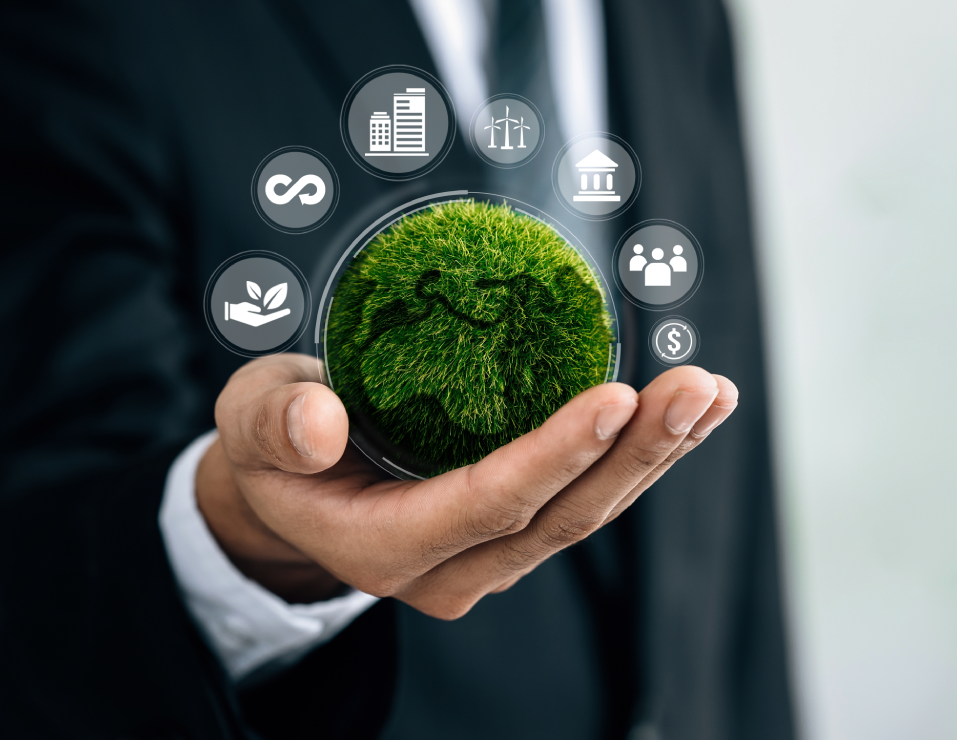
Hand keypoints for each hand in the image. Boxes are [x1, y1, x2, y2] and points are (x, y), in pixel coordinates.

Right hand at [197, 354, 736, 614]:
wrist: (286, 495)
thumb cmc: (269, 449)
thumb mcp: (248, 424)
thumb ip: (271, 423)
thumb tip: (316, 422)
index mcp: (384, 546)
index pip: (486, 506)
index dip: (553, 457)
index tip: (615, 398)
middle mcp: (448, 568)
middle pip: (560, 519)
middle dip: (635, 455)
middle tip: (696, 388)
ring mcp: (486, 557)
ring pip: (584, 516)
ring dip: (653, 457)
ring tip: (709, 394)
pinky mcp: (510, 532)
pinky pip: (582, 501)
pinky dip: (635, 458)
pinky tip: (680, 414)